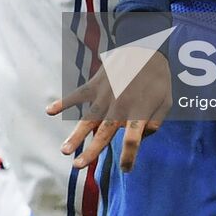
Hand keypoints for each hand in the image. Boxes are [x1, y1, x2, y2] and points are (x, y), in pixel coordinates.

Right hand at [46, 50, 171, 173]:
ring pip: (88, 118)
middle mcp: (120, 105)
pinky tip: (49, 111)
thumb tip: (142, 136)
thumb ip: (156, 122)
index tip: (125, 170)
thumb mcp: (166, 100)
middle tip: (78, 166)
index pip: (133, 140)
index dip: (129, 157)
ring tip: (64, 150)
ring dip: (75, 135)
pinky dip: (63, 102)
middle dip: (91, 151)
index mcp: (139, 111)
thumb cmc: (158, 76)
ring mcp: (105, 94)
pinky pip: (78, 94)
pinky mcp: (96, 83)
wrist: (147, 45)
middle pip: (104, 132)